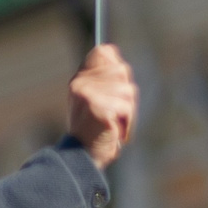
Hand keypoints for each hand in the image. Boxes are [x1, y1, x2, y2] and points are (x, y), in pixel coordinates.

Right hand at [67, 45, 137, 166]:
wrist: (82, 157)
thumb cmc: (94, 131)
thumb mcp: (96, 101)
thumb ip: (105, 80)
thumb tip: (116, 57)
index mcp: (79, 79)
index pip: (103, 51)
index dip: (116, 65)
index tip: (116, 88)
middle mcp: (81, 83)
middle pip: (123, 71)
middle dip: (126, 95)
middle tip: (114, 114)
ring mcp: (89, 95)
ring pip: (128, 91)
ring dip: (128, 112)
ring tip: (113, 124)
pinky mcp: (98, 108)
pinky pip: (127, 108)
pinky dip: (127, 123)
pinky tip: (114, 131)